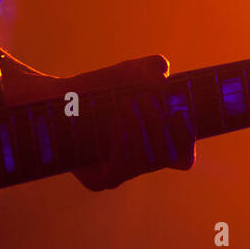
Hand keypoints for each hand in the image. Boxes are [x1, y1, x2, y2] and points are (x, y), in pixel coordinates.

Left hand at [68, 55, 195, 190]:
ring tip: (128, 104)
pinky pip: (120, 170)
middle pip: (167, 156)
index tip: (179, 113)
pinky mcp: (99, 180)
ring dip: (141, 130)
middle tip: (145, 99)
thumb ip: (153, 68)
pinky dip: (122, 142)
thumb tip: (164, 80)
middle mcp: (142, 164)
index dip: (186, 139)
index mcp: (158, 144)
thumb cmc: (104, 86)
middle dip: (159, 125)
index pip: (183, 157)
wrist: (63, 98)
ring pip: (146, 163)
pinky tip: (117, 120)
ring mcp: (123, 175)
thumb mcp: (132, 71)